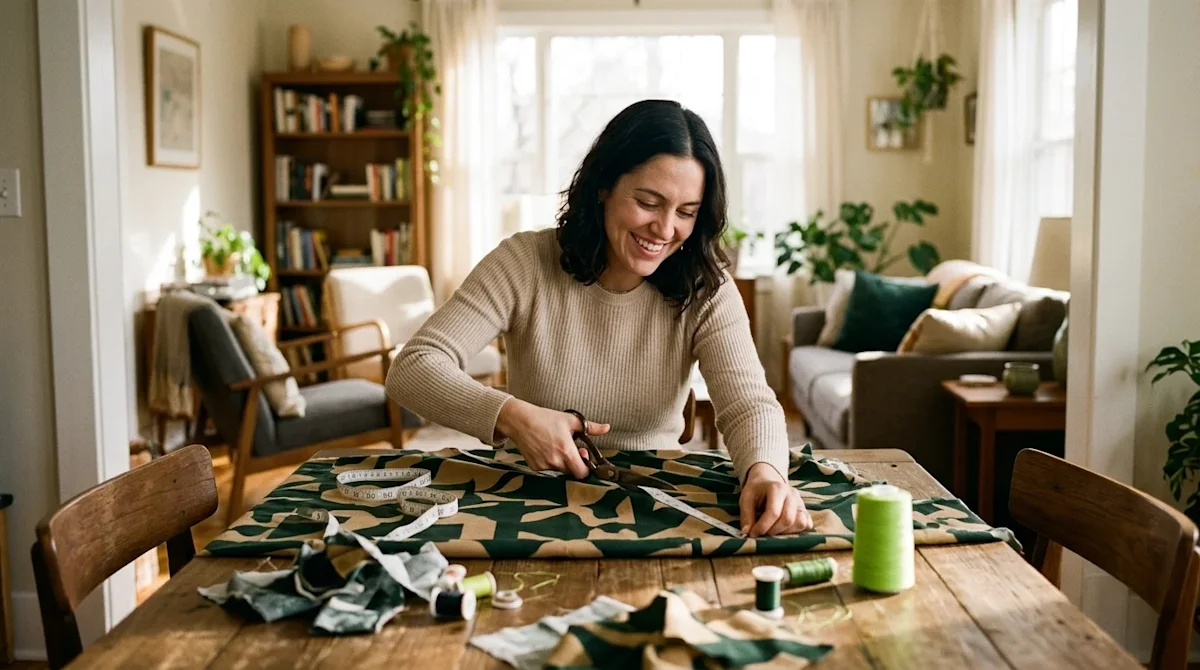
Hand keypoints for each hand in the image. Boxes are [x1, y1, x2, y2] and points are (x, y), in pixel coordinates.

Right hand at [495, 398, 609, 478]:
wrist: (520, 421)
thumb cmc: (545, 418)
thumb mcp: (570, 420)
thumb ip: (591, 427)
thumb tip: (606, 428)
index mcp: (566, 451)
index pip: (582, 473)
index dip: (586, 467)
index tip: (583, 456)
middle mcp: (555, 461)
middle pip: (571, 472)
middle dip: (574, 463)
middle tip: (570, 449)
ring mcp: (544, 465)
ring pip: (559, 470)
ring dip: (562, 462)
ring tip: (556, 446)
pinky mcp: (535, 467)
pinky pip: (548, 469)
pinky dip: (550, 462)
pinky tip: (545, 448)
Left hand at [738, 463, 811, 536]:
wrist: (768, 482)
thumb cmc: (757, 491)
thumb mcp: (746, 498)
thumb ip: (746, 515)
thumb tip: (747, 533)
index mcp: (777, 488)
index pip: (773, 512)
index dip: (762, 527)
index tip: (752, 533)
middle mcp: (792, 494)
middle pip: (787, 520)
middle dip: (773, 531)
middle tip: (762, 533)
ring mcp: (801, 503)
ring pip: (800, 523)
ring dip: (785, 533)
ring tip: (772, 530)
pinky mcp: (806, 511)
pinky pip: (806, 525)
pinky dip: (796, 531)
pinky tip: (783, 530)